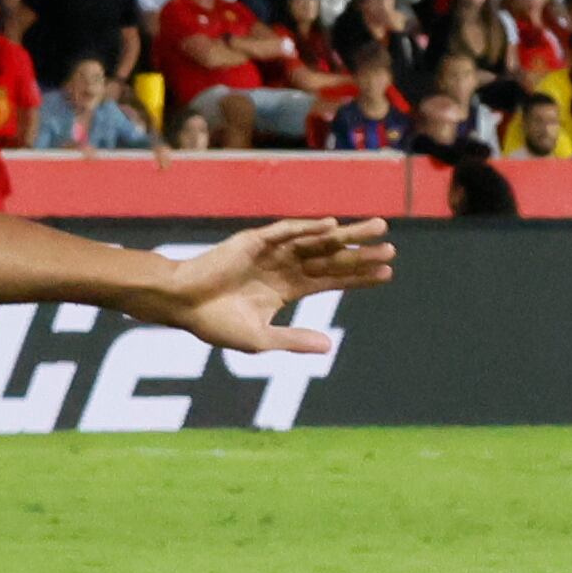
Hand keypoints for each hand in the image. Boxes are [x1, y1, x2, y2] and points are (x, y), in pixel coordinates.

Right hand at [145, 217, 393, 352]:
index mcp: (285, 289)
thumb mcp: (259, 339)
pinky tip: (331, 226)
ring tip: (377, 228)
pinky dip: (308, 228)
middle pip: (330, 257)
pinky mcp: (253, 241)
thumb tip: (329, 346)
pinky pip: (286, 232)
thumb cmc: (215, 324)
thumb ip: (293, 340)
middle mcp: (283, 267)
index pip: (330, 279)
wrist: (180, 304)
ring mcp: (270, 251)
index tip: (388, 272)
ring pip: (316, 240)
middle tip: (391, 247)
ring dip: (345, 235)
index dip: (358, 276)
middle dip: (360, 253)